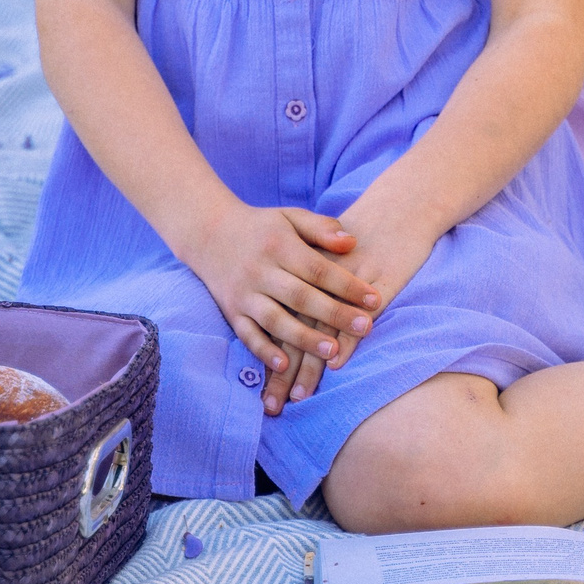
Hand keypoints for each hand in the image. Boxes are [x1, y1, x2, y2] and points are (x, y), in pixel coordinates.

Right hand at [179, 203, 380, 393]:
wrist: (208, 232)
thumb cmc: (262, 227)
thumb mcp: (290, 217)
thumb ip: (322, 227)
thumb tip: (353, 241)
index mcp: (280, 246)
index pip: (318, 268)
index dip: (347, 285)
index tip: (375, 300)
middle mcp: (260, 271)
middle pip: (301, 297)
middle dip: (335, 314)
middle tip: (366, 327)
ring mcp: (244, 294)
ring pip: (275, 320)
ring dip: (303, 338)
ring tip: (332, 352)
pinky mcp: (231, 312)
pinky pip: (247, 335)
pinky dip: (263, 352)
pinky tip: (284, 366)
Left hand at [264, 191, 444, 410]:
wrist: (402, 207)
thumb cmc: (364, 230)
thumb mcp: (324, 244)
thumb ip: (304, 275)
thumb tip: (286, 313)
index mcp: (301, 268)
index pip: (280, 319)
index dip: (269, 354)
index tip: (262, 386)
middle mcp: (319, 279)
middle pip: (294, 330)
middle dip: (284, 371)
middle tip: (274, 405)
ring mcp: (349, 283)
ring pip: (322, 329)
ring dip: (311, 365)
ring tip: (300, 397)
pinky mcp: (377, 283)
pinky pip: (357, 316)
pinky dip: (346, 340)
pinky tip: (336, 364)